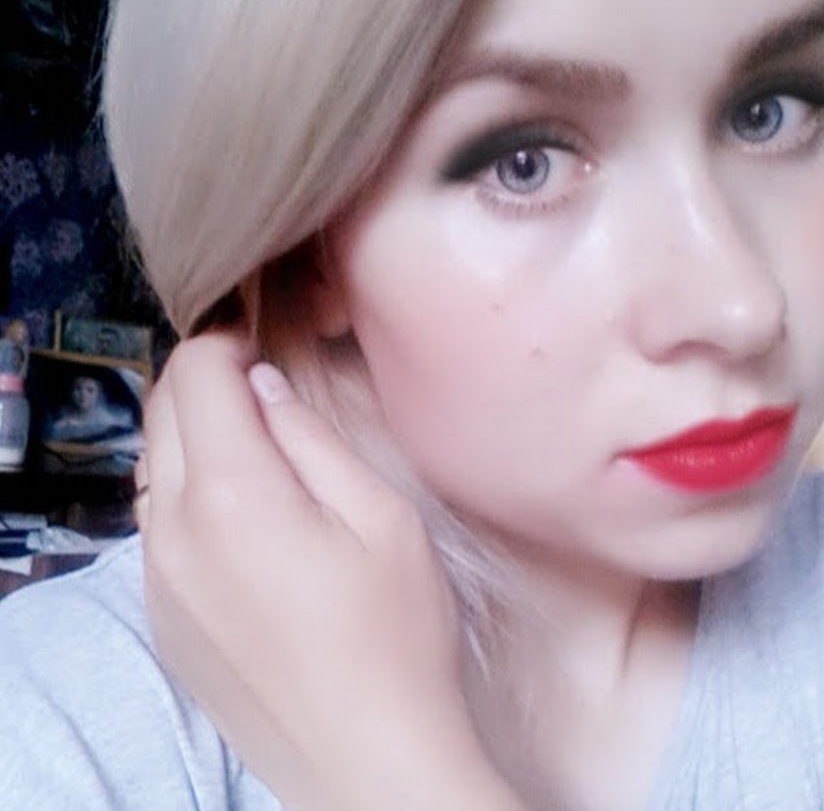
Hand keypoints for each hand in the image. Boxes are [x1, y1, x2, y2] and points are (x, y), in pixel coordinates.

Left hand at [139, 333, 521, 809]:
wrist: (366, 757)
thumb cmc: (395, 630)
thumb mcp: (382, 517)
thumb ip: (313, 440)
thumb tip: (265, 388)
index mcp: (231, 492)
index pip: (196, 374)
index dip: (226, 342)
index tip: (262, 343)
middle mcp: (173, 528)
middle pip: (161, 411)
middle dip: (203, 379)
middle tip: (258, 385)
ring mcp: (156, 578)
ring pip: (152, 466)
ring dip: (191, 434)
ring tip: (251, 444)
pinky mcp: (161, 616)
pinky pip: (155, 523)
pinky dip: (185, 488)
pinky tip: (239, 514)